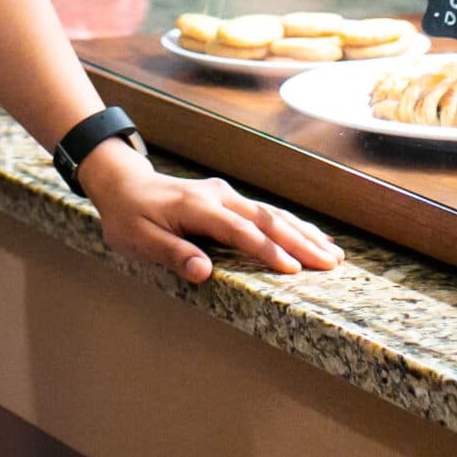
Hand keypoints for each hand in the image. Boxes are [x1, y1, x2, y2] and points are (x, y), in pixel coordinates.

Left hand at [79, 139, 339, 283]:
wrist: (123, 184)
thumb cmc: (128, 217)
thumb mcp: (138, 240)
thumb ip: (172, 253)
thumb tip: (203, 272)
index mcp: (197, 207)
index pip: (240, 232)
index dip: (268, 251)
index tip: (294, 269)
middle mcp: (218, 196)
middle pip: (267, 219)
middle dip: (301, 241)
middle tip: (331, 263)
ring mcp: (225, 195)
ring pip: (272, 213)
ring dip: (303, 232)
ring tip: (333, 253)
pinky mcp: (228, 198)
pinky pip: (265, 211)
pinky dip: (291, 224)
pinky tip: (311, 236)